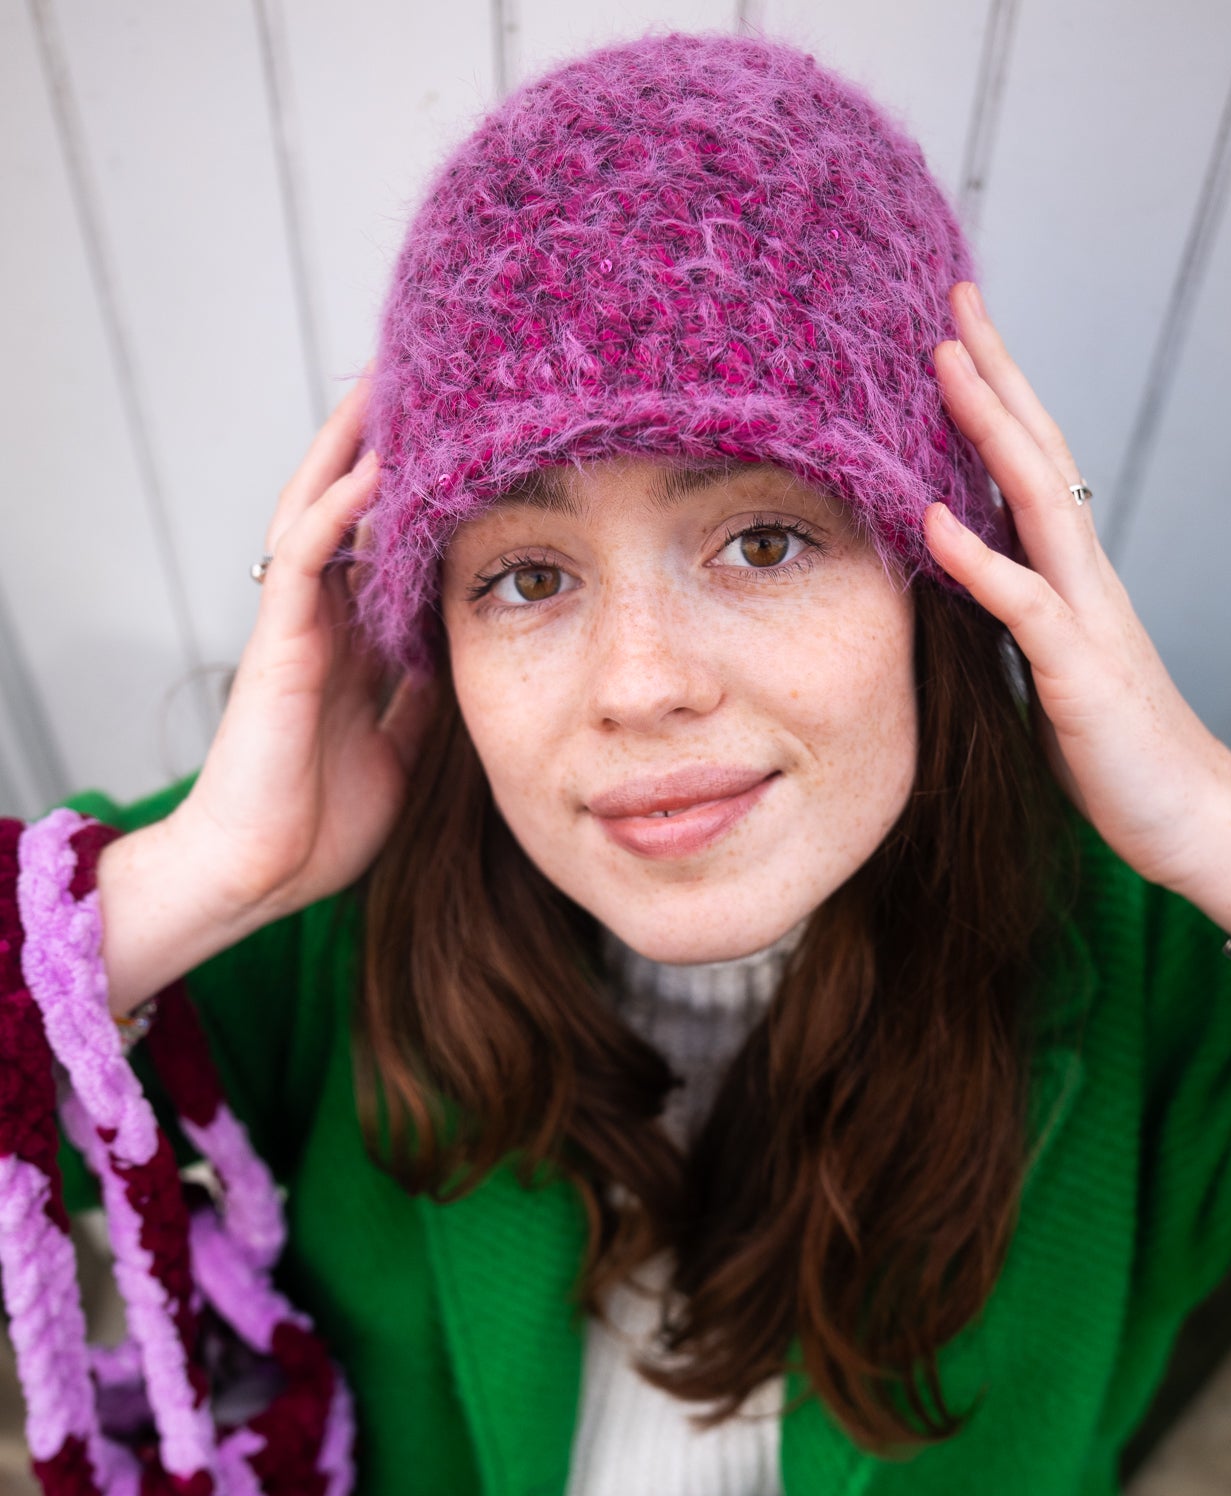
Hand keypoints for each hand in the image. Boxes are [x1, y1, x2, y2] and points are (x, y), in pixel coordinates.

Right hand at [167, 369, 431, 924]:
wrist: (260, 874)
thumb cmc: (317, 824)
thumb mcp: (399, 754)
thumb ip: (419, 702)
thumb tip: (458, 666)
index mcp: (350, 647)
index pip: (384, 549)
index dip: (417, 499)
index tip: (465, 449)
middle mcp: (323, 623)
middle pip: (349, 510)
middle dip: (380, 446)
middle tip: (426, 380)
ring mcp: (297, 626)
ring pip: (320, 510)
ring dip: (352, 447)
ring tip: (392, 383)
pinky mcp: (279, 643)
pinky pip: (305, 557)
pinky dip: (338, 508)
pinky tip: (374, 465)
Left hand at [921, 281, 1230, 951]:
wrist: (1193, 820)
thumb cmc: (1117, 755)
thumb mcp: (1049, 675)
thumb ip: (1013, 621)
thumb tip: (960, 586)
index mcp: (1075, 579)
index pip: (1031, 468)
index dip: (994, 400)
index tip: (951, 336)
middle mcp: (1087, 581)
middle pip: (1040, 455)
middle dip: (997, 376)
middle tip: (953, 302)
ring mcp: (1089, 622)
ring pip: (1039, 504)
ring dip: (990, 431)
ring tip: (943, 366)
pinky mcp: (1081, 676)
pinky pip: (1027, 606)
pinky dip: (979, 559)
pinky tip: (934, 520)